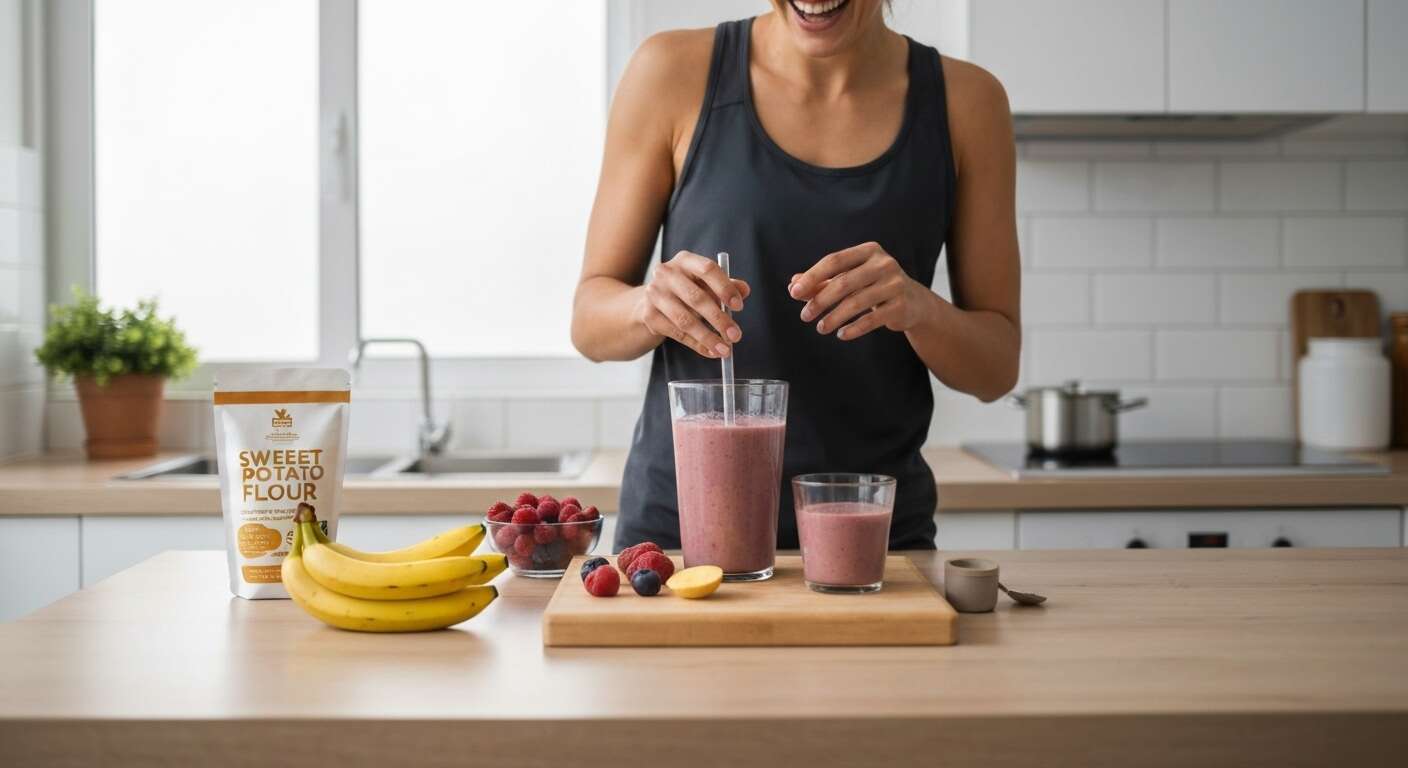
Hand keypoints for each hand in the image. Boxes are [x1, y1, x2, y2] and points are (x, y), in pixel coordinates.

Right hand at [632, 251, 749, 357]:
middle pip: (696, 298)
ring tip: (724, 349)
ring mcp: (655, 294)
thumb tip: (744, 290)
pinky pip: (677, 333)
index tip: (739, 307)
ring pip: (685, 320)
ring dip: (708, 337)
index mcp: (685, 260)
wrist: (649, 302)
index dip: (725, 288)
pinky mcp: (648, 315)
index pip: (707, 269)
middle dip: (719, 319)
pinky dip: (696, 345)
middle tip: (735, 336)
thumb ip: (726, 285)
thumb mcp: (705, 284)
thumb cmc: (685, 290)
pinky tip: (710, 351)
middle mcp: (666, 273)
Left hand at [789, 242, 930, 340]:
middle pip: (844, 282)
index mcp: (868, 251)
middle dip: (820, 301)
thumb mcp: (850, 279)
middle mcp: (884, 264)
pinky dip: (853, 329)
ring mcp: (895, 284)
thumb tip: (793, 285)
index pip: (834, 260)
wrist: (914, 302)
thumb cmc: (875, 286)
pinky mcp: (901, 306)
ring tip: (820, 328)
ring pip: (856, 303)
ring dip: (834, 317)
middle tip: (805, 316)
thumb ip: (822, 281)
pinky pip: (871, 320)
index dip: (813, 276)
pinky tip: (841, 334)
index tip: (794, 292)